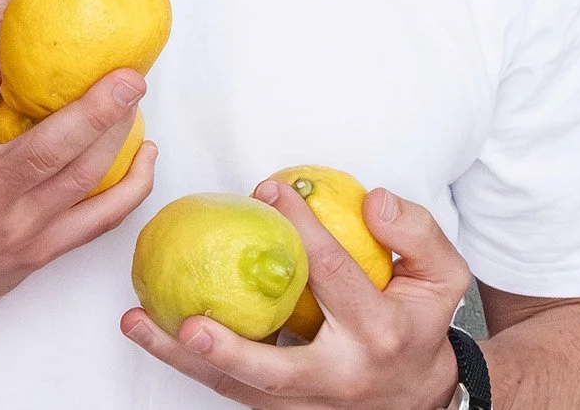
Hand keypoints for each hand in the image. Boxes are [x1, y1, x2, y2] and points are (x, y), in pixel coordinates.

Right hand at [0, 0, 155, 333]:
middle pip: (53, 143)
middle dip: (99, 103)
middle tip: (130, 66)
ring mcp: (16, 227)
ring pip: (83, 177)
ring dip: (119, 133)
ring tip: (137, 90)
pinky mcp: (40, 251)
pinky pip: (99, 219)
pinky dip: (131, 187)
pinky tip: (147, 152)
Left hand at [121, 180, 466, 409]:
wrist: (425, 399)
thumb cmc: (421, 323)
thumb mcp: (442, 276)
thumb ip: (415, 231)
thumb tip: (371, 200)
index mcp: (377, 332)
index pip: (331, 275)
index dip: (301, 229)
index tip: (269, 191)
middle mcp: (338, 378)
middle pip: (275, 370)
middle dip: (230, 348)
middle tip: (189, 320)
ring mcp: (307, 406)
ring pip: (237, 389)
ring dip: (182, 360)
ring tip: (137, 322)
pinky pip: (230, 389)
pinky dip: (190, 364)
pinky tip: (154, 330)